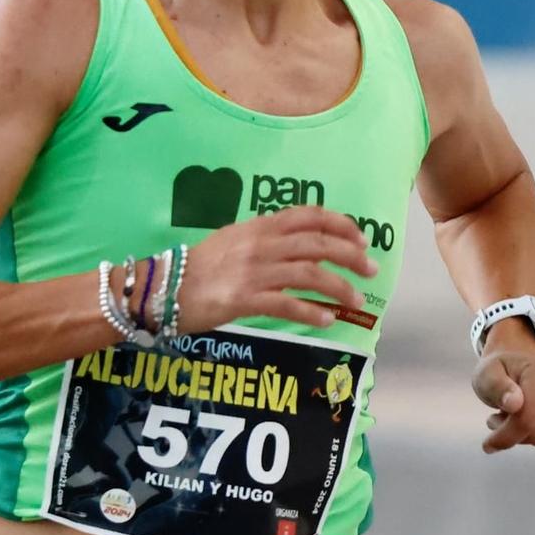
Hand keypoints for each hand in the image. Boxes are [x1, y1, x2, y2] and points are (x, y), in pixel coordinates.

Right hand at [176, 206, 378, 332]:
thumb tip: (307, 249)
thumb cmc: (200, 266)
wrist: (163, 287)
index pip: (309, 216)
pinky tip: (326, 319)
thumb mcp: (236, 241)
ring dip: (339, 287)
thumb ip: (269, 241)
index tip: (362, 238)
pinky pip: (286, 305)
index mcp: (259, 226)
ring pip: (309, 274)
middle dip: (351, 256)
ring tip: (356, 301)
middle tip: (371, 270)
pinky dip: (311, 311)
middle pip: (317, 244)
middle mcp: (260, 244)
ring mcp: (253, 272)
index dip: (340, 224)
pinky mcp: (243, 300)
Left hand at [472, 334, 534, 454]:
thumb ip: (496, 388)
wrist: (522, 364)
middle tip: (501, 420)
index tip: (488, 444)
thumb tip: (515, 403)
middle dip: (514, 436)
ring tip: (519, 418)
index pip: (526, 419)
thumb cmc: (502, 373)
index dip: (505, 437)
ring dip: (529, 438)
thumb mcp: (487, 375)